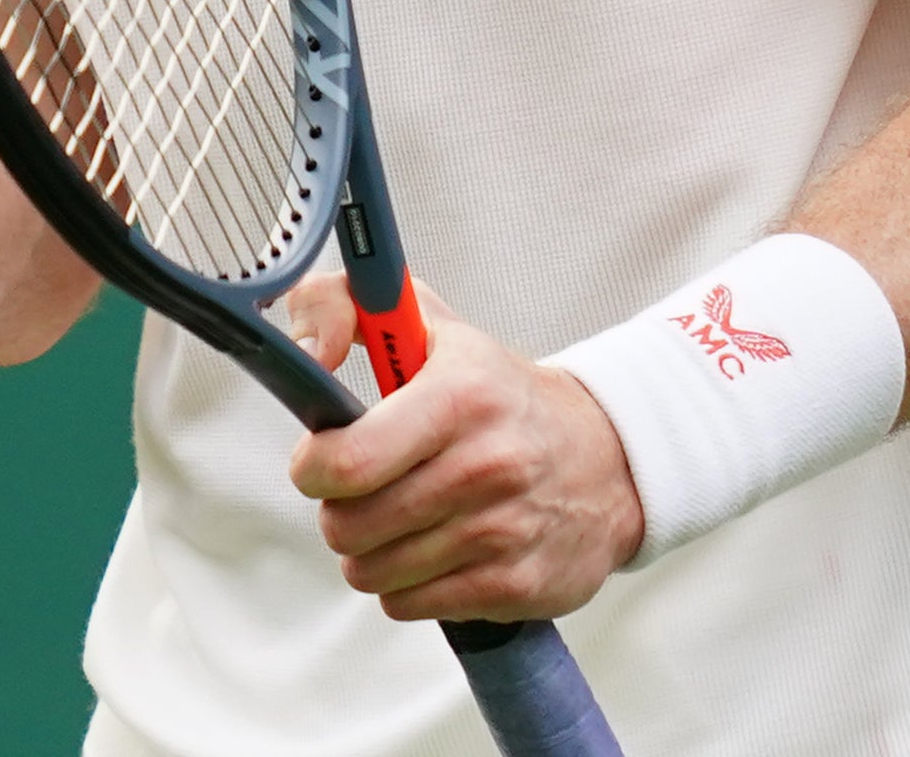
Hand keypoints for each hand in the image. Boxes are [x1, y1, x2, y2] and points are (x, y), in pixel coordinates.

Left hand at [284, 275, 644, 621]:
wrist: (608, 458)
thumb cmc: (499, 394)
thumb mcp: (429, 325)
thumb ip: (339, 304)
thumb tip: (300, 349)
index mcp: (460, 396)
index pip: (348, 461)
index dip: (313, 469)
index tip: (319, 462)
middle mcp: (485, 465)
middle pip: (350, 527)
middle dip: (340, 512)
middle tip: (365, 491)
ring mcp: (504, 532)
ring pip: (372, 573)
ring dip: (372, 551)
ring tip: (403, 519)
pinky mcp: (516, 586)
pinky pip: (410, 605)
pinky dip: (409, 584)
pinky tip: (436, 549)